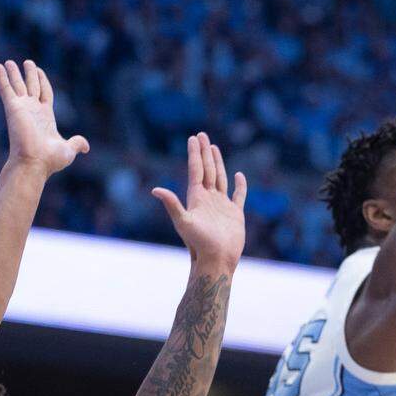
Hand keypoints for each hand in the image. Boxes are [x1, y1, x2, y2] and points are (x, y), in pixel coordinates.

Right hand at [0, 59, 88, 176]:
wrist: (34, 162)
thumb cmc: (50, 160)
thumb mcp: (68, 150)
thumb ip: (76, 143)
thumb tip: (85, 147)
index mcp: (46, 117)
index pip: (45, 93)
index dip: (43, 81)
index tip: (39, 71)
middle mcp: (33, 110)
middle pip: (31, 86)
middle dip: (29, 74)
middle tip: (28, 62)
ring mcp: (22, 108)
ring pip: (17, 85)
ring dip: (13, 73)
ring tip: (9, 62)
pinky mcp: (12, 108)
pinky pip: (6, 89)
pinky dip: (1, 77)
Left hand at [153, 133, 246, 270]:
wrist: (216, 260)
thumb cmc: (199, 243)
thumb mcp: (183, 222)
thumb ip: (172, 204)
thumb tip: (155, 190)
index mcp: (196, 198)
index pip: (195, 170)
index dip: (194, 154)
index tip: (193, 138)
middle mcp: (208, 199)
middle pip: (206, 170)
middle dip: (204, 153)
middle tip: (201, 135)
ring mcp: (221, 205)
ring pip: (219, 178)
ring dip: (217, 163)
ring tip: (213, 148)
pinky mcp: (234, 214)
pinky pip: (238, 195)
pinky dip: (240, 185)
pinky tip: (239, 175)